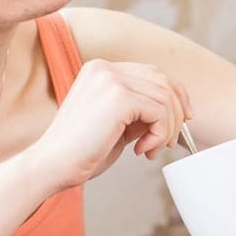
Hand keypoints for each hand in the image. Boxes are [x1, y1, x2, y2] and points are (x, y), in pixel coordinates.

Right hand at [26, 59, 193, 190]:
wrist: (52, 166)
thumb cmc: (79, 153)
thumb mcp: (115, 125)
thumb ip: (138, 112)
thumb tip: (172, 112)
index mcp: (100, 70)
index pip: (152, 73)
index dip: (174, 95)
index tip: (182, 120)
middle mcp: (105, 68)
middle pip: (163, 81)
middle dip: (176, 112)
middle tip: (169, 141)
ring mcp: (111, 79)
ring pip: (166, 97)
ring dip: (168, 128)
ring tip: (151, 149)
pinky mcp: (118, 97)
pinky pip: (160, 111)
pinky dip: (160, 133)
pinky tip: (142, 149)